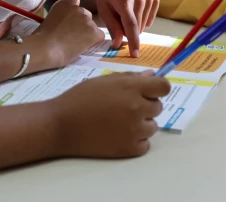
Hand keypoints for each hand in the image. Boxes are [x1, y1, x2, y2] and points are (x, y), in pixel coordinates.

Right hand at [34, 0, 104, 67]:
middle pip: (85, 14)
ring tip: (77, 43)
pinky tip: (85, 47)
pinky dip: (95, 41)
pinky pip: (100, 35)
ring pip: (92, 26)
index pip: (75, 0)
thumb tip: (65, 24)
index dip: (74, 11)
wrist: (45, 48)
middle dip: (81, 23)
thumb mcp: (48, 21)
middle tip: (73, 35)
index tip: (69, 21)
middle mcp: (77, 8)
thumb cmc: (41, 39)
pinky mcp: (93, 31)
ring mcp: (86, 19)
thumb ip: (59, 17)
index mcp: (63, 4)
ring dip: (87, 33)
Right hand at [50, 71, 169, 157]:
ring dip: (141, 123)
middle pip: (158, 106)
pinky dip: (136, 141)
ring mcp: (134, 131)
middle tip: (125, 107)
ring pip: (152, 126)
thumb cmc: (79, 98)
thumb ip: (129, 78)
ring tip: (119, 122)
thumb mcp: (103, 81)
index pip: (164, 87)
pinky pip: (145, 144)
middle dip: (146, 105)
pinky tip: (120, 135)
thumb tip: (150, 76)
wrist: (61, 125)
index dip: (158, 88)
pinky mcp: (129, 149)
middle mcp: (137, 108)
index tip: (148, 91)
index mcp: (130, 88)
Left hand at [94, 0, 159, 55]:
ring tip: (126, 12)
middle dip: (128, 31)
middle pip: (137, 28)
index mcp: (125, 2)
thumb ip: (112, 27)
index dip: (133, 42)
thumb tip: (118, 44)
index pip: (131, 26)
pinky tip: (135, 10)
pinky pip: (150, 19)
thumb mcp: (104, 9)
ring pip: (144, 25)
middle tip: (119, 19)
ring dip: (135, 25)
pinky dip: (143, 19)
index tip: (135, 54)